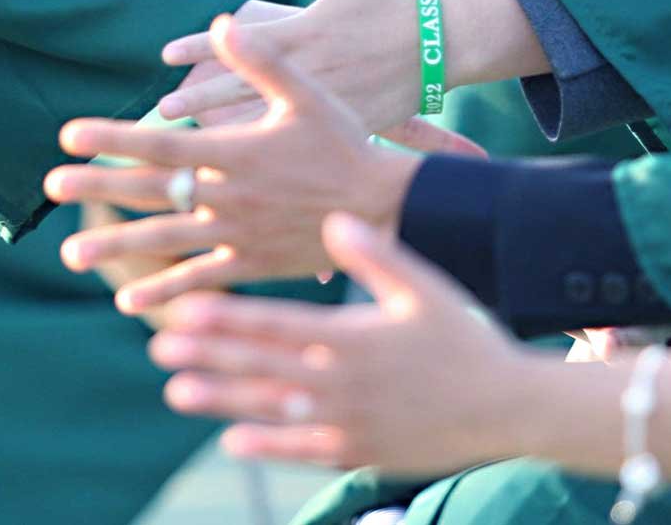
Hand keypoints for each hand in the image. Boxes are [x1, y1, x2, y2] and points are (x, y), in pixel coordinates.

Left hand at [46, 14, 425, 312]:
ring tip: (69, 252)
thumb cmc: (347, 144)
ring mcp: (238, 234)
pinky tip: (126, 299)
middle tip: (50, 185)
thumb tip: (222, 23)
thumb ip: (263, 61)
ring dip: (116, 243)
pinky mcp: (252, 264)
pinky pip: (200, 279)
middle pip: (152, 189)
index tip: (68, 134)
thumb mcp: (308, 95)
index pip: (161, 143)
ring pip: (166, 240)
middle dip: (98, 186)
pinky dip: (164, 289)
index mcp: (236, 151)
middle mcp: (229, 195)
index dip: (113, 138)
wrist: (385, 207)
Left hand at [148, 213, 538, 473]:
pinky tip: (231, 439)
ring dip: (222, 400)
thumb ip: (375, 254)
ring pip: (273, 410)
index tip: (188, 307)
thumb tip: (335, 219)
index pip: (277, 325)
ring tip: (176, 390)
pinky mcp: (360, 451)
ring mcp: (349, 422)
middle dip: (210, 355)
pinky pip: (304, 450)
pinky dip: (267, 445)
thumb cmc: (466, 340)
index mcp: (354, 337)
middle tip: (161, 345)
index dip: (230, 317)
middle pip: (264, 366)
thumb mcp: (424, 287)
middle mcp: (344, 382)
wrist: (508, 408)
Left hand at [157, 0, 426, 136]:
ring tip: (188, 151)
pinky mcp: (348, 125)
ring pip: (270, 123)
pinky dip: (277, 161)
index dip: (202, 47)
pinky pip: (306, 145)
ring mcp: (329, 101)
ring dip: (227, 135)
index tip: (165, 55)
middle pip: (245, 88)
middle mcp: (312, 70)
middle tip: (160, 112)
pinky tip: (248, 175)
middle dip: (201, 100)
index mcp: (307, 32)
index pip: (242, 41)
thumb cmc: (393, 1)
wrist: (443, 44)